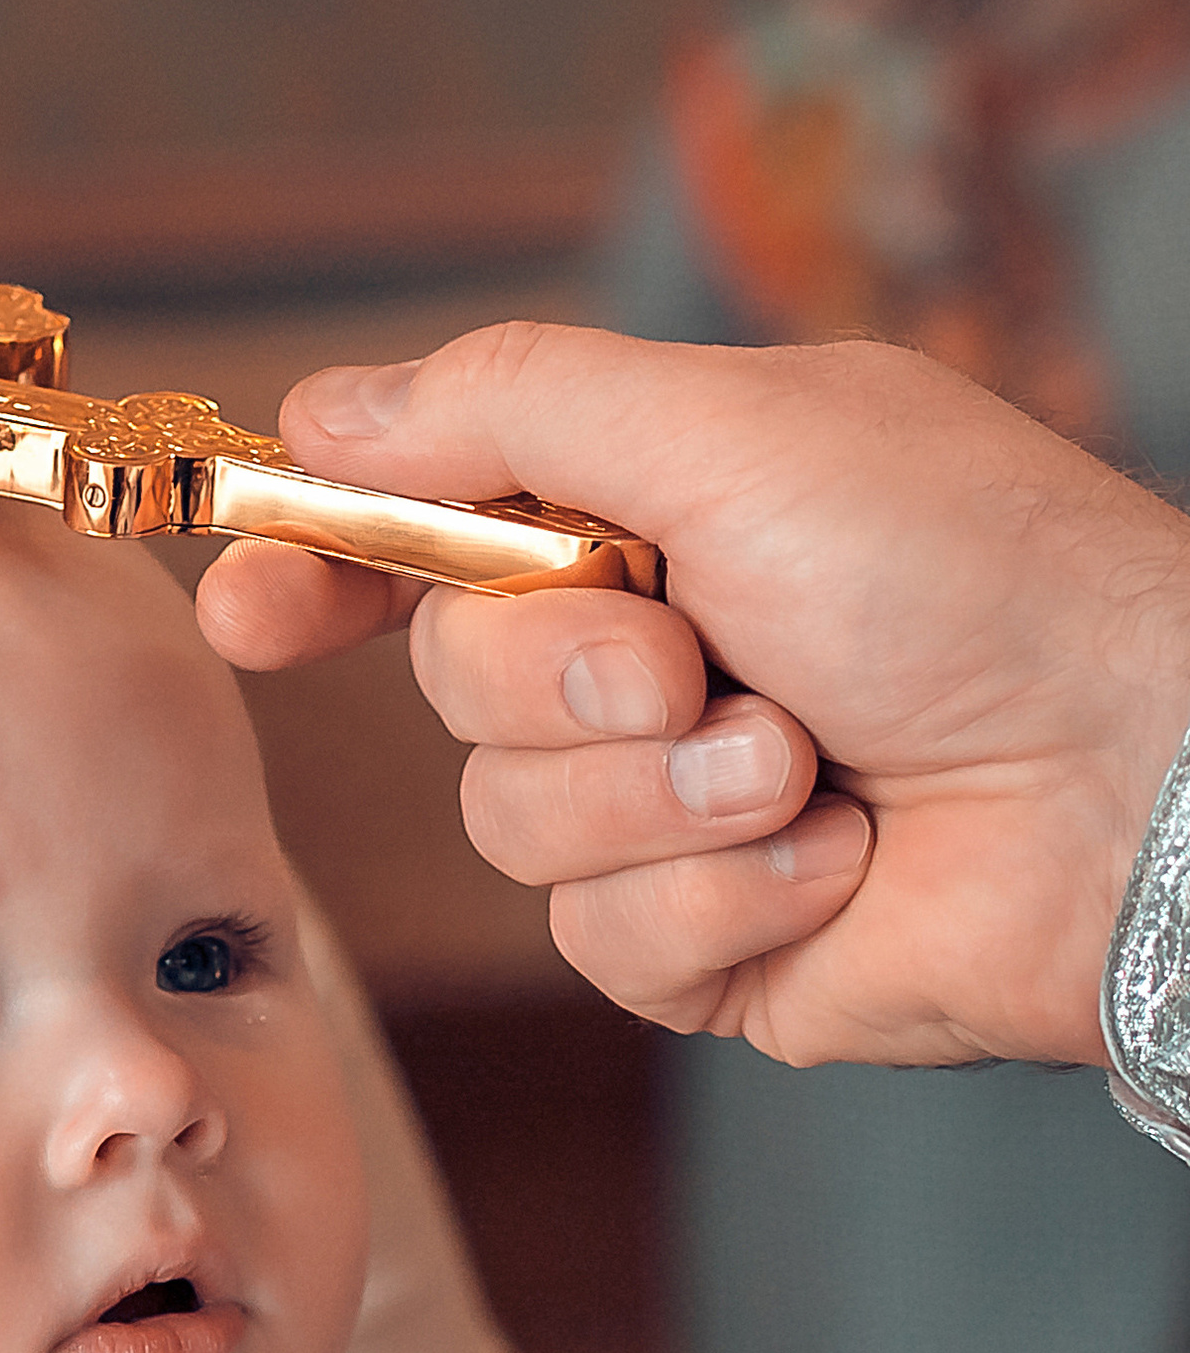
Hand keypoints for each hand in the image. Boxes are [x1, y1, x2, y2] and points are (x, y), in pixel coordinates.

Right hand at [194, 323, 1189, 1068]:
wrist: (1130, 778)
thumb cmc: (971, 574)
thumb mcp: (733, 430)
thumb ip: (508, 407)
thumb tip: (325, 408)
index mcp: (647, 514)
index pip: (422, 538)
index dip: (316, 571)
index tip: (251, 612)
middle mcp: (646, 661)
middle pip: (445, 686)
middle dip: (556, 678)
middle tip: (692, 658)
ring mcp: (670, 813)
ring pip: (510, 828)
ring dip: (658, 796)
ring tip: (803, 765)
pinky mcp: (707, 944)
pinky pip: (603, 942)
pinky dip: (717, 895)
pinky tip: (833, 859)